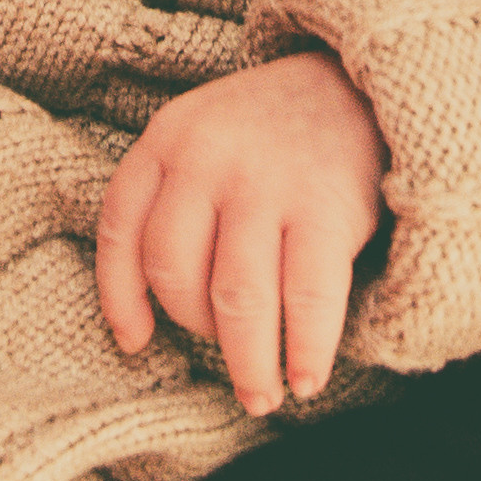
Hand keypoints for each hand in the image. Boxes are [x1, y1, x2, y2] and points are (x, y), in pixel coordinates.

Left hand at [95, 49, 386, 416]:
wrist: (358, 84)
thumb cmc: (269, 132)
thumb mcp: (203, 136)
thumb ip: (173, 200)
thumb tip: (143, 317)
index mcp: (168, 138)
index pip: (123, 229)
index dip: (121, 296)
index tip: (135, 342)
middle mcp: (207, 158)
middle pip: (175, 274)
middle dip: (197, 332)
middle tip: (227, 358)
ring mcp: (265, 181)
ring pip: (237, 300)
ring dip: (248, 364)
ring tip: (262, 396)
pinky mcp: (325, 207)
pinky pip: (305, 299)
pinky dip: (305, 350)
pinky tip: (307, 379)